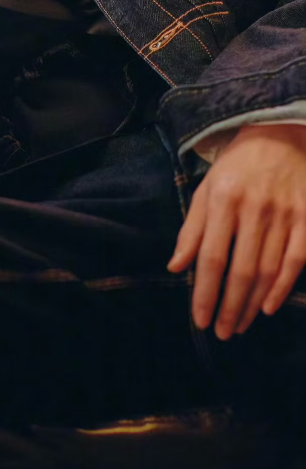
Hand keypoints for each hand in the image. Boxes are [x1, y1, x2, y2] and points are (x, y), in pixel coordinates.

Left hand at [168, 123, 305, 338]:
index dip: (205, 293)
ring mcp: (285, 214)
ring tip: (240, 325)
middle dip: (230, 307)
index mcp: (224, 200)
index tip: (200, 320)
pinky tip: (269, 307)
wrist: (280, 135)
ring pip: (268, 270)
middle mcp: (255, 208)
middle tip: (222, 332)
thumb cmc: (236, 167)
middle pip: (241, 270)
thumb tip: (176, 267)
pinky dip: (284, 287)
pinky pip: (298, 259)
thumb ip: (192, 230)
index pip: (212, 258)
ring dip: (253, 304)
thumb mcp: (206, 190)